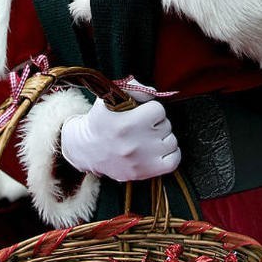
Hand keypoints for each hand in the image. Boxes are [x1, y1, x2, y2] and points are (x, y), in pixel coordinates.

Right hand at [60, 98, 180, 181]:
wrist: (87, 149)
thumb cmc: (101, 120)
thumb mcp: (109, 98)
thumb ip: (134, 89)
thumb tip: (153, 92)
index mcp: (127, 123)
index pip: (158, 109)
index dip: (150, 109)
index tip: (141, 113)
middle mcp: (134, 144)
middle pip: (166, 125)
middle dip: (156, 123)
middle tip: (141, 126)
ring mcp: (140, 161)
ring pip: (171, 141)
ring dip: (162, 138)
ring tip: (147, 138)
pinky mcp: (143, 173)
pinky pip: (174, 160)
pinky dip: (170, 153)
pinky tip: (157, 149)